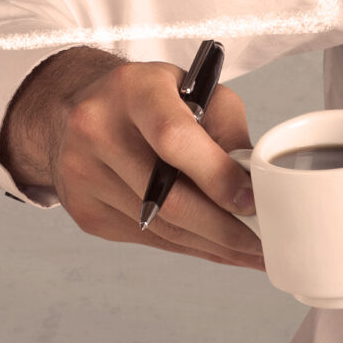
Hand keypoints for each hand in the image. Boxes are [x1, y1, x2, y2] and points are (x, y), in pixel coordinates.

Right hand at [0, 48, 264, 268]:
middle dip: (222, 229)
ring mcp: (82, 174)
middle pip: (166, 197)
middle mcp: (97, 131)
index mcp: (133, 90)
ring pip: (159, 227)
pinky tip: (213, 246)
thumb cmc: (151, 96)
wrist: (79, 105)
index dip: (217, 177)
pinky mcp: (84, 209)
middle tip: (262, 244)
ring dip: (209, 245)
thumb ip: (228, 131)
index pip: (175, 139)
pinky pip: (145, 237)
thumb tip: (252, 187)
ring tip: (248, 251)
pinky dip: (185, 245)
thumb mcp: (197, 90)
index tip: (251, 202)